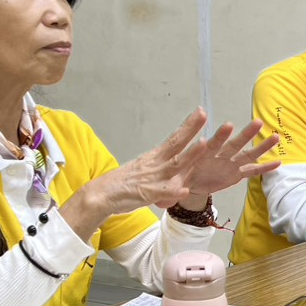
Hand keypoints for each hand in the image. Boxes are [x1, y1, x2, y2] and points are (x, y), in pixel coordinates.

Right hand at [79, 110, 277, 220]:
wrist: (101, 195)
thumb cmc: (125, 184)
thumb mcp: (147, 173)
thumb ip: (164, 170)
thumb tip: (176, 168)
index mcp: (156, 157)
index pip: (175, 138)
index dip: (188, 125)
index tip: (201, 111)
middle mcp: (157, 163)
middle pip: (177, 144)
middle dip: (191, 129)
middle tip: (204, 115)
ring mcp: (154, 178)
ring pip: (175, 165)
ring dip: (190, 154)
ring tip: (204, 144)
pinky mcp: (148, 194)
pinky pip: (163, 193)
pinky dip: (173, 192)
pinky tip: (184, 190)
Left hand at [176, 117, 280, 202]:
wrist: (187, 182)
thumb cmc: (180, 172)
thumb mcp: (174, 171)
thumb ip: (177, 168)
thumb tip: (171, 167)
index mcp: (205, 152)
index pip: (214, 143)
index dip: (220, 136)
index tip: (228, 126)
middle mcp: (220, 155)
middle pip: (235, 144)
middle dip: (246, 134)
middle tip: (258, 122)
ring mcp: (230, 164)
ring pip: (248, 154)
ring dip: (261, 147)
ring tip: (276, 137)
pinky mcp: (236, 174)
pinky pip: (252, 171)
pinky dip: (264, 168)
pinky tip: (278, 163)